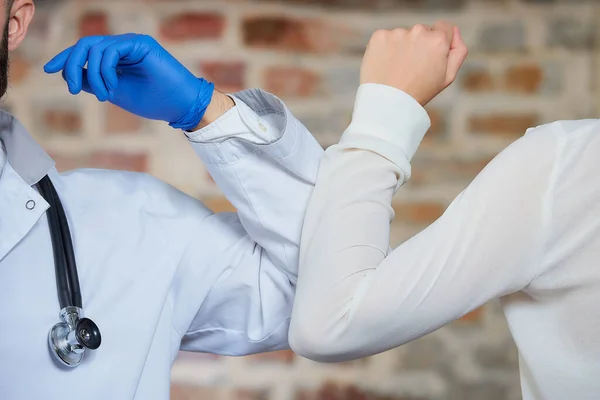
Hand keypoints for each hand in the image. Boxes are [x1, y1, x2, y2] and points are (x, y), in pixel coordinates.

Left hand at [43, 33, 216, 130]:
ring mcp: (132, 43)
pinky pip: (111, 50)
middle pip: (85, 46)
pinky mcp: (140, 44)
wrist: (180, 106)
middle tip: (72, 88)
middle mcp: (123, 46)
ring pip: (95, 48)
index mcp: (117, 57)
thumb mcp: (116, 93)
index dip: (65, 59)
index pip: (85, 52)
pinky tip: (111, 86)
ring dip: (93, 74)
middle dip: (72, 65)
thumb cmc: (154, 101)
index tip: (49, 70)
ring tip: (104, 95)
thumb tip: (72, 75)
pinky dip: (105, 69)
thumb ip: (94, 81)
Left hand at [360, 21, 467, 105]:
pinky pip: (385, 38)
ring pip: (403, 35)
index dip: (438, 43)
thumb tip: (455, 30)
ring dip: (402, 47)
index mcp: (438, 40)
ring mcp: (397, 33)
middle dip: (419, 45)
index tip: (430, 57)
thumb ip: (458, 51)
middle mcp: (418, 32)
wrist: (388, 102)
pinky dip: (385, 49)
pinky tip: (385, 65)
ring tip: (398, 69)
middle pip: (422, 31)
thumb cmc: (419, 92)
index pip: (443, 27)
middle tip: (412, 68)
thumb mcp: (448, 77)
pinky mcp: (379, 36)